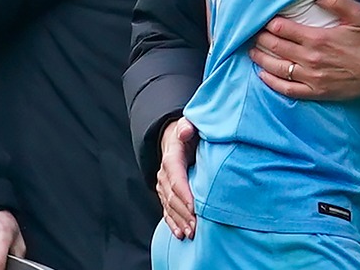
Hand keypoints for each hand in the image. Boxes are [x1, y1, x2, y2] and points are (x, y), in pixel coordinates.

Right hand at [157, 117, 198, 238]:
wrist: (174, 138)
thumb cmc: (187, 132)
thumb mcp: (187, 125)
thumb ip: (187, 127)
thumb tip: (186, 131)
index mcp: (171, 158)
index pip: (176, 178)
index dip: (184, 193)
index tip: (194, 206)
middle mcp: (164, 174)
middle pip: (172, 197)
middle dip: (184, 213)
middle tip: (196, 226)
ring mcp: (163, 186)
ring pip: (169, 206)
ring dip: (180, 221)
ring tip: (191, 233)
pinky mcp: (165, 194)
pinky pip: (167, 211)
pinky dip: (173, 223)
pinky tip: (180, 234)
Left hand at [250, 0, 359, 98]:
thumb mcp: (358, 16)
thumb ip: (338, 2)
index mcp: (318, 38)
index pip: (283, 29)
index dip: (270, 24)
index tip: (262, 20)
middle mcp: (311, 59)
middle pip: (276, 48)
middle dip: (261, 40)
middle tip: (253, 34)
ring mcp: (312, 77)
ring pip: (278, 68)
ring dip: (261, 59)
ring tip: (252, 52)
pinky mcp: (316, 91)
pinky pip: (287, 89)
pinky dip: (272, 82)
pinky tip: (263, 75)